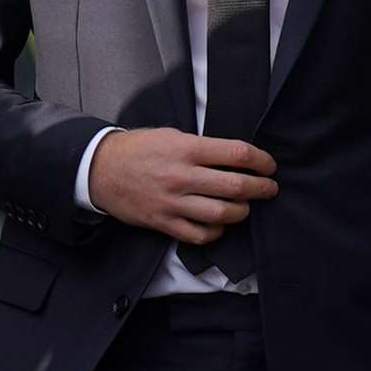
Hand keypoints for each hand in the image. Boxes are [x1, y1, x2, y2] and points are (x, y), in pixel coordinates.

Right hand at [88, 127, 277, 245]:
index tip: (269, 165)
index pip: (237, 154)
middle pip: (236, 186)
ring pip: (222, 214)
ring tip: (246, 206)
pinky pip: (200, 235)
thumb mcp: (173, 135)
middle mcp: (182, 176)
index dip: (261, 160)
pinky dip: (216, 231)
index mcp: (187, 149)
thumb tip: (237, 156)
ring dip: (242, 211)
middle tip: (269, 188)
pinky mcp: (163, 223)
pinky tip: (220, 223)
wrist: (101, 169)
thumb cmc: (140, 149)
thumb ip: (204, 146)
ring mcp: (173, 202)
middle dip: (261, 188)